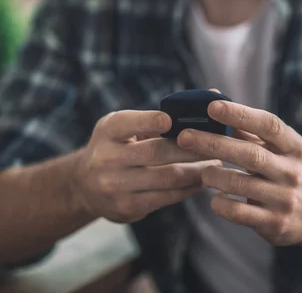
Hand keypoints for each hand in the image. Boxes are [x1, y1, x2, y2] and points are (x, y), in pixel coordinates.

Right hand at [73, 110, 220, 223]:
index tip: (170, 119)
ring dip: (196, 171)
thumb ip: (159, 115)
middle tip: (215, 144)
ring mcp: (115, 185)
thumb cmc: (117, 146)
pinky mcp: (127, 207)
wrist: (84, 186)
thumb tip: (211, 94)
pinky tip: (202, 181)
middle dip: (191, 148)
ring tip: (217, 164)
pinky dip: (188, 189)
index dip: (149, 121)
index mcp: (108, 131)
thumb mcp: (125, 126)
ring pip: (167, 177)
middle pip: (156, 152)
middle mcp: (107, 158)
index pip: (128, 123)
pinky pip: (166, 197)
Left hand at [176, 101, 301, 248]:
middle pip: (250, 154)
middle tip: (185, 136)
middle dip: (213, 143)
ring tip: (201, 172)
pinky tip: (214, 199)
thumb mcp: (280, 148)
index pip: (268, 125)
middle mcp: (291, 170)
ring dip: (214, 176)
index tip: (212, 107)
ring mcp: (285, 198)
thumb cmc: (289, 171)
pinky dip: (221, 204)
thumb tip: (215, 100)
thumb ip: (249, 128)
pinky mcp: (275, 223)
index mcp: (293, 146)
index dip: (240, 114)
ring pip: (241, 185)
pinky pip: (240, 214)